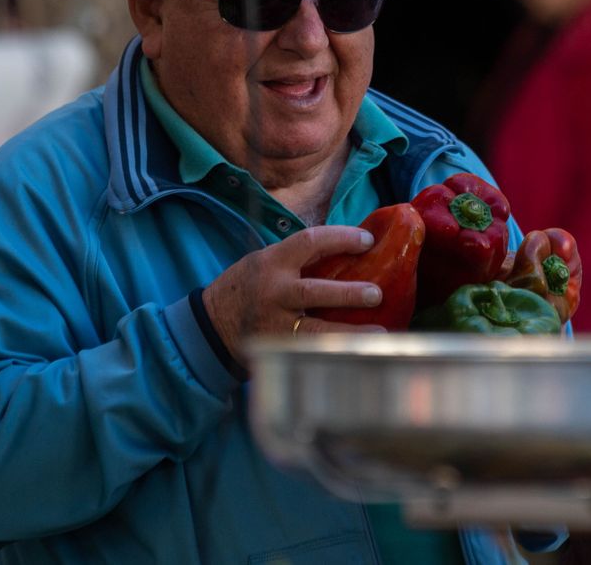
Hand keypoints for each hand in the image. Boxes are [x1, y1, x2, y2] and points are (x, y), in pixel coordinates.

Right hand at [202, 226, 386, 361]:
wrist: (210, 323)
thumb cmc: (248, 286)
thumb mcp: (266, 261)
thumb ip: (299, 259)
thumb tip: (348, 250)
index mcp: (272, 262)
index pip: (310, 242)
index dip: (340, 238)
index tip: (367, 240)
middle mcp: (273, 292)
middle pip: (314, 292)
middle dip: (348, 294)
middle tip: (377, 294)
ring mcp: (274, 324)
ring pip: (315, 330)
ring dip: (350, 332)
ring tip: (380, 333)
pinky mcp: (276, 349)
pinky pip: (310, 351)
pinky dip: (336, 352)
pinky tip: (359, 353)